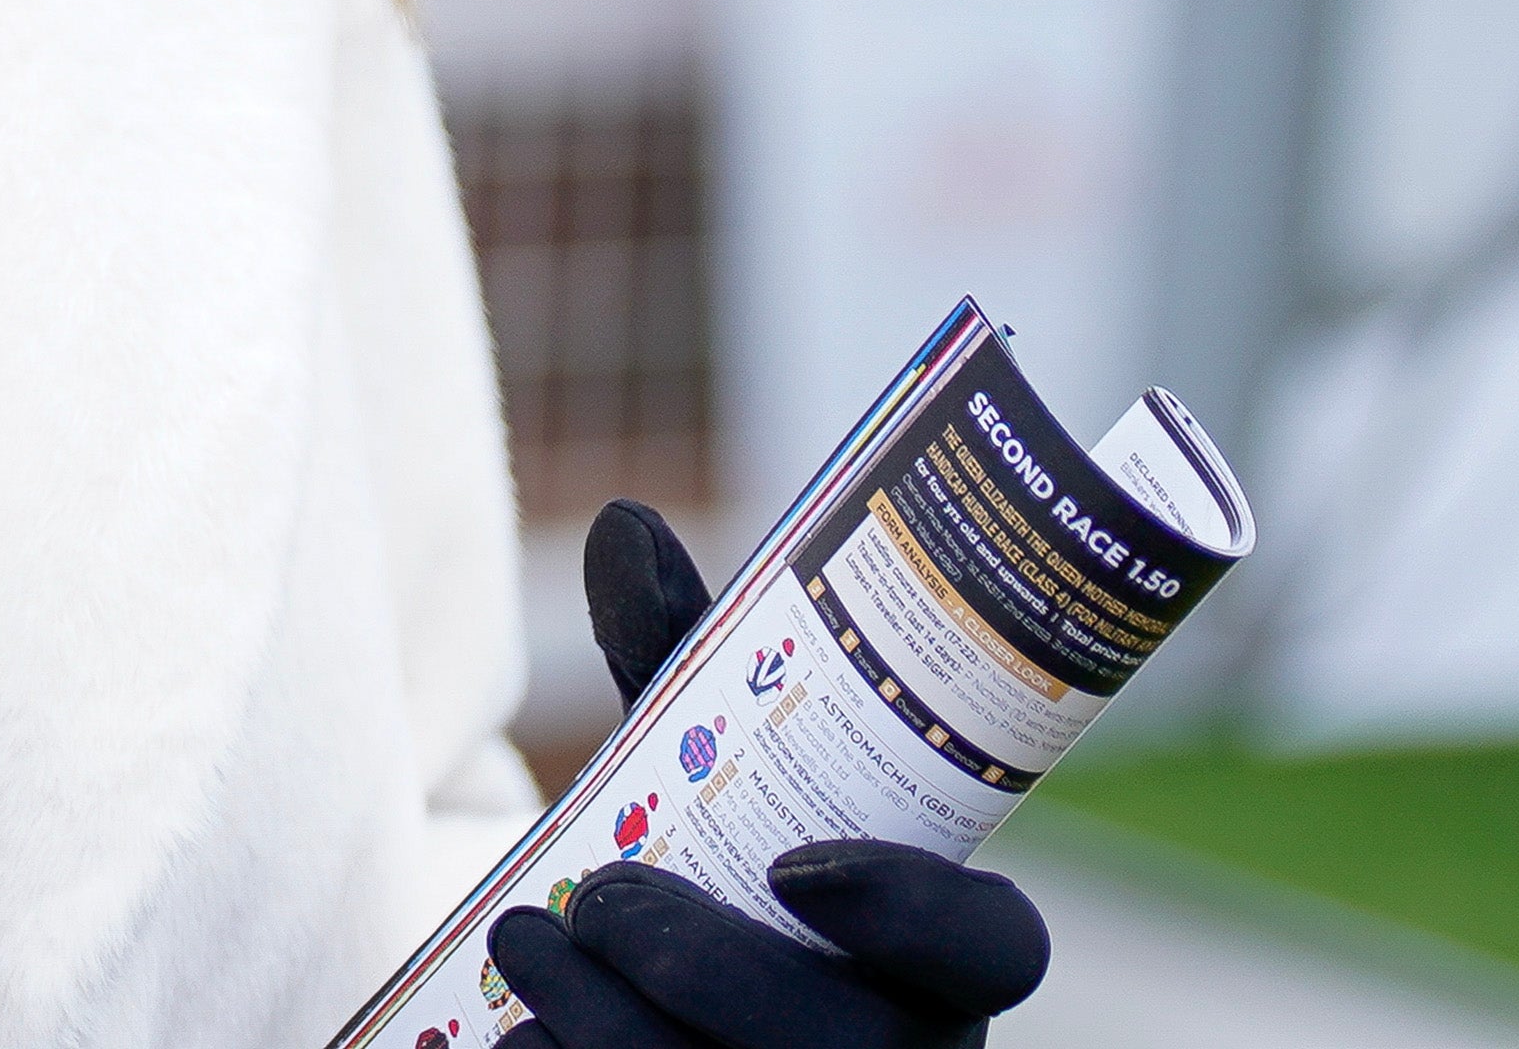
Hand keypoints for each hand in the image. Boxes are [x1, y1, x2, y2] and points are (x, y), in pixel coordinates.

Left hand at [484, 501, 1048, 1047]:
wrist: (681, 1017)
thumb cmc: (720, 872)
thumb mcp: (714, 769)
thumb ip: (686, 659)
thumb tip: (625, 522)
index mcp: (942, 954)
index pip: (996, 947)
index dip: (913, 912)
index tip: (792, 864)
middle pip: (838, 1043)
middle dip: (693, 963)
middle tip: (598, 900)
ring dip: (598, 1018)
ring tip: (525, 938)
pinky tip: (521, 1035)